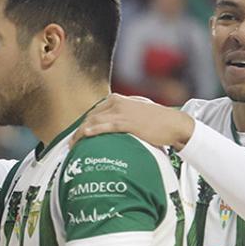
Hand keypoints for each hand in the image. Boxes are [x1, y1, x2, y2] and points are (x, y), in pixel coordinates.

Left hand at [69, 93, 195, 149]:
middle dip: (78, 131)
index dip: (82, 125)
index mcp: (117, 99)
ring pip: (94, 122)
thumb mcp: (136, 112)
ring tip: (73, 146)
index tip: (76, 136)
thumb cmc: (156, 121)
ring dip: (81, 134)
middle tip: (71, 144)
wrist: (174, 123)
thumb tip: (110, 126)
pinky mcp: (127, 122)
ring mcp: (121, 112)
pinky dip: (93, 130)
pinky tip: (84, 135)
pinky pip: (105, 126)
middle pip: (90, 117)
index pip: (93, 113)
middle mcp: (117, 103)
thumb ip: (121, 116)